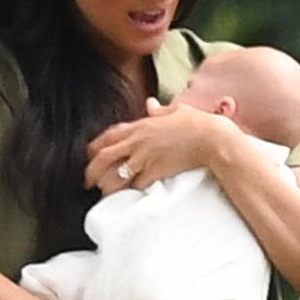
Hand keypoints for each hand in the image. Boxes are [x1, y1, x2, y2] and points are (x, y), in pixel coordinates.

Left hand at [84, 99, 239, 191]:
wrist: (211, 138)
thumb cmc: (197, 122)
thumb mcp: (175, 110)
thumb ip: (158, 110)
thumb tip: (150, 103)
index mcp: (140, 126)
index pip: (108, 136)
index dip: (95, 147)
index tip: (89, 156)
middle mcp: (138, 141)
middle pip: (104, 157)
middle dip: (92, 171)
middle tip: (88, 182)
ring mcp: (145, 157)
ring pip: (117, 175)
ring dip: (108, 186)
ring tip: (105, 193)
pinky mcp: (155, 171)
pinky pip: (137, 184)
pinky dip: (132, 192)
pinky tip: (129, 196)